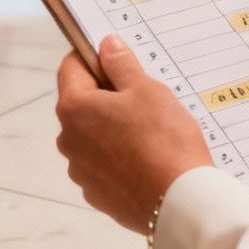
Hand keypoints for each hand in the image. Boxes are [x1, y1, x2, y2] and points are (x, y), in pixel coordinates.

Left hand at [55, 35, 211, 233]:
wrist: (180, 203)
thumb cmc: (164, 141)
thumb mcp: (147, 90)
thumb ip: (122, 65)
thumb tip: (106, 45)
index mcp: (74, 108)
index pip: (71, 68)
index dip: (93, 59)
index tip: (116, 62)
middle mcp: (68, 139)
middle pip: (81, 104)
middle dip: (107, 97)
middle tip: (143, 100)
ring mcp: (80, 170)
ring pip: (92, 136)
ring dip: (112, 129)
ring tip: (149, 134)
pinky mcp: (96, 193)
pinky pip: (103, 165)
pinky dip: (118, 159)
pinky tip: (146, 160)